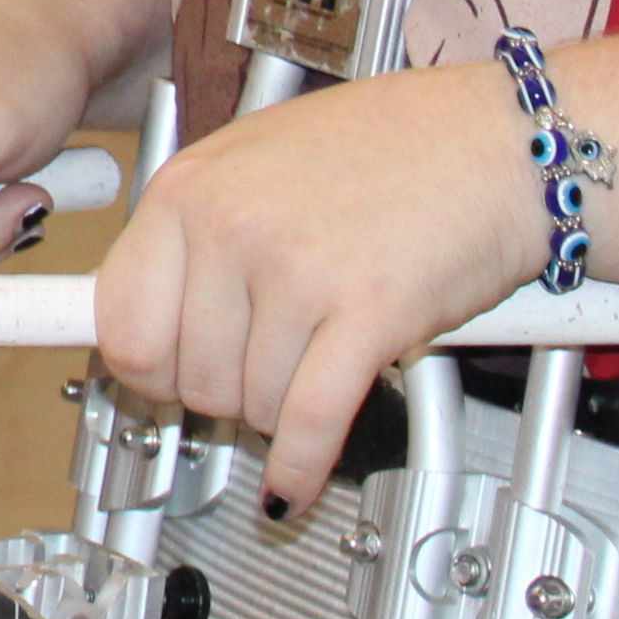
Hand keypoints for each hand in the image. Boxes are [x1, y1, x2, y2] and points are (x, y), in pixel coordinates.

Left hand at [87, 61, 549, 513]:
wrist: (499, 140)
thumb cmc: (394, 145)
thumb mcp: (258, 163)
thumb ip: (199, 236)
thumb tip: (155, 316)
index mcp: (189, 187)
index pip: (120, 320)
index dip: (147, 370)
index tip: (166, 381)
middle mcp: (231, 225)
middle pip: (183, 376)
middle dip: (221, 394)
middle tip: (257, 376)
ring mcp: (294, 270)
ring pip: (247, 403)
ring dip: (278, 411)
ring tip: (312, 366)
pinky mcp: (365, 314)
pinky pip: (307, 421)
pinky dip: (300, 464)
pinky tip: (298, 477)